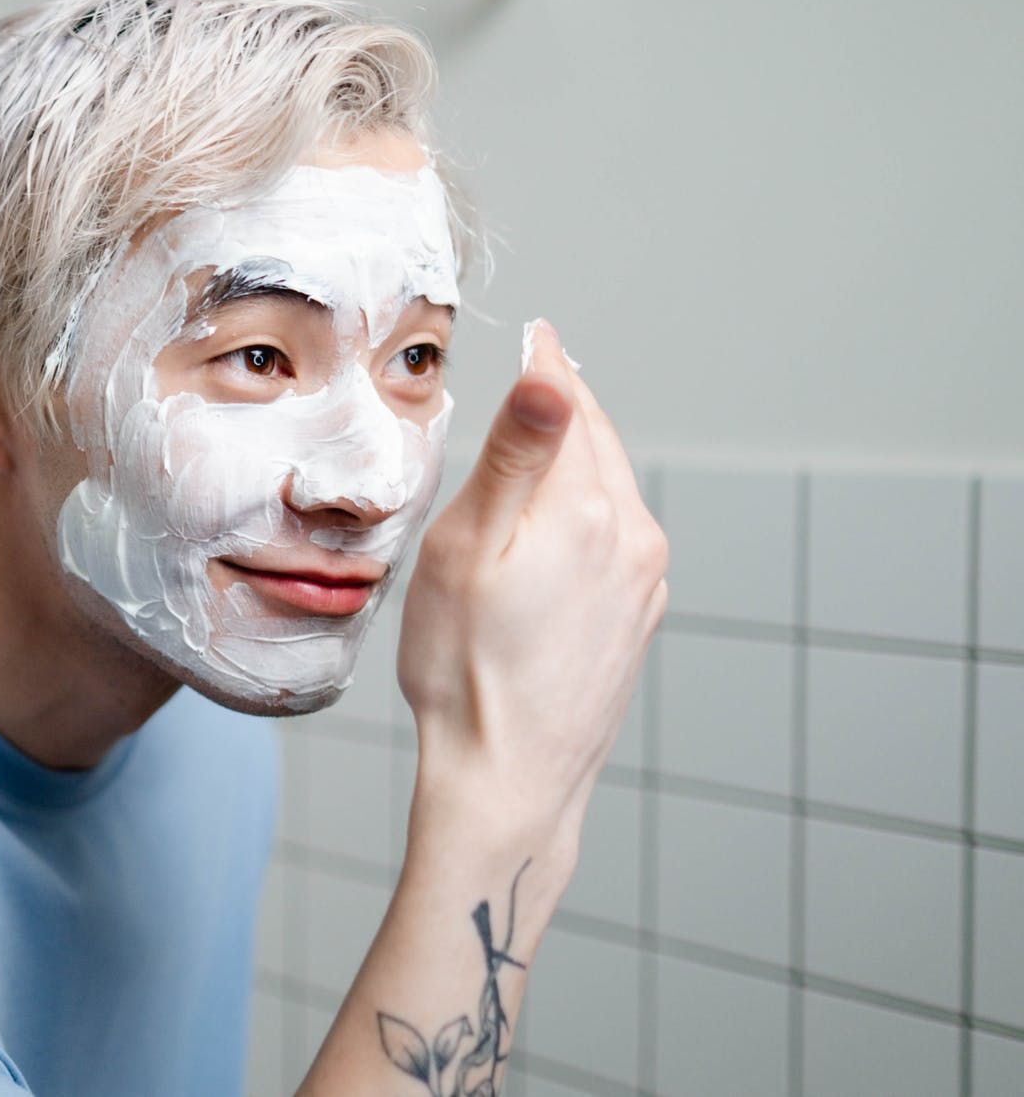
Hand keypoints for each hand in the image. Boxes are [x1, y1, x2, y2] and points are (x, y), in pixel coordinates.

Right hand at [397, 320, 668, 856]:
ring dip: (583, 457)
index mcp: (587, 509)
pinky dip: (592, 510)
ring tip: (551, 435)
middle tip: (544, 368)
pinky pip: (619, 539)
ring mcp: (643, 583)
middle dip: (569, 405)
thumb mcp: (468, 547)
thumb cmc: (466, 667)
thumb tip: (554, 374)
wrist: (509, 779)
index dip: (546, 365)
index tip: (539, 331)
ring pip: (613, 491)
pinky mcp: (638, 620)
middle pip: (599, 444)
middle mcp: (633, 538)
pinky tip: (563, 524)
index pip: (569, 407)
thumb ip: (515, 455)